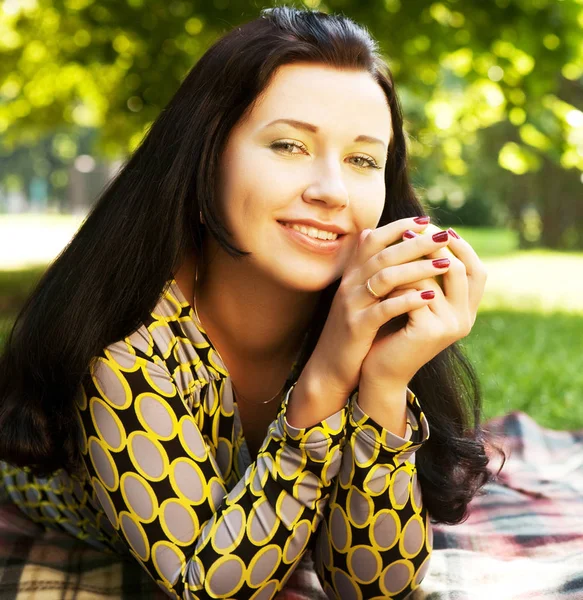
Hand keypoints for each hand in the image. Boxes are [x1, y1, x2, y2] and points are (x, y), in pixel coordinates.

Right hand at [304, 216, 452, 397]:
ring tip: (446, 263)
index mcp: (352, 275)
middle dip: (415, 243)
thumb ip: (365, 267)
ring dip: (417, 268)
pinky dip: (407, 300)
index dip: (398, 227)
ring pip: (385, 277)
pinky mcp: (356, 326)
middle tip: (443, 235)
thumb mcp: (356, 294)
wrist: (329, 365)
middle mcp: (349, 285)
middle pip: (383, 254)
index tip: (425, 221)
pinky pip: (383, 308)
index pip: (373, 240)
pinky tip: (430, 297)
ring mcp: (351, 305)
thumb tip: (369, 232)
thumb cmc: (352, 329)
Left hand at [360, 226, 487, 387]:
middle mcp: (465, 319)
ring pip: (435, 277)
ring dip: (411, 261)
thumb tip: (419, 231)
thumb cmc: (394, 332)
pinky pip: (415, 292)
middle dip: (435, 246)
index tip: (438, 227)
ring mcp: (451, 326)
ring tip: (391, 250)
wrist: (380, 371)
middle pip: (461, 268)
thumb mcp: (413, 300)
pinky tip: (381, 279)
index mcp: (466, 311)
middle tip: (411, 232)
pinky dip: (398, 282)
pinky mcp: (430, 331)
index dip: (461, 247)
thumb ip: (423, 275)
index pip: (477, 270)